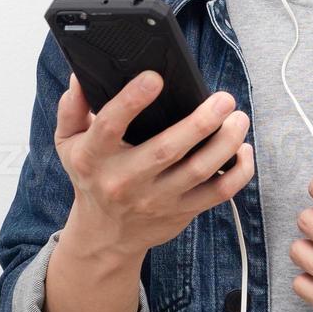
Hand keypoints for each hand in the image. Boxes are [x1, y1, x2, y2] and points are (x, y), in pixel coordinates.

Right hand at [54, 70, 254, 256]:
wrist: (105, 235)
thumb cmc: (91, 177)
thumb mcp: (68, 143)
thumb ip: (72, 107)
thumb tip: (80, 76)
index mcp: (95, 157)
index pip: (110, 126)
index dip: (132, 100)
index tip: (155, 77)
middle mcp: (125, 180)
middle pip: (166, 150)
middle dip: (200, 122)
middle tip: (223, 99)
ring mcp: (156, 199)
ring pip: (198, 170)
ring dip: (225, 143)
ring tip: (239, 118)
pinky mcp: (182, 211)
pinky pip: (218, 193)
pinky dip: (238, 172)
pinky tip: (243, 149)